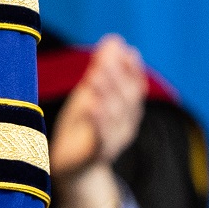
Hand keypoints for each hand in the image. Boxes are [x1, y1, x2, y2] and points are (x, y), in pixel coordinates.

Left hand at [50, 35, 145, 207]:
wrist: (73, 168)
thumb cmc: (83, 126)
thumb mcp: (92, 94)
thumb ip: (102, 69)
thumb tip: (116, 39)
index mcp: (127, 110)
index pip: (135, 88)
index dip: (133, 70)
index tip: (128, 52)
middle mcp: (126, 125)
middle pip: (127, 99)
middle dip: (118, 77)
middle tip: (107, 59)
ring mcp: (114, 141)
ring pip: (115, 115)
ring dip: (107, 94)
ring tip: (96, 75)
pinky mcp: (97, 154)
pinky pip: (101, 136)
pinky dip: (98, 120)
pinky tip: (91, 105)